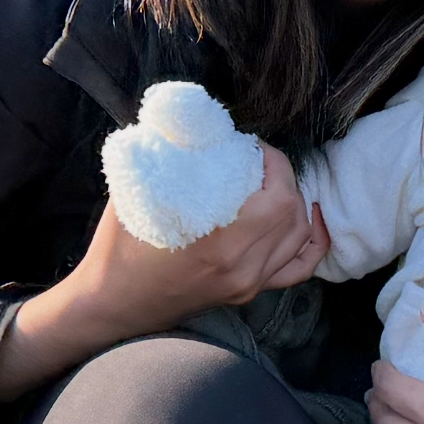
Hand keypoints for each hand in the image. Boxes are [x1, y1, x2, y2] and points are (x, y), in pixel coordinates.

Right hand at [0, 146, 328, 405]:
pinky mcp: (248, 292)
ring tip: (274, 182)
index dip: (275, 164)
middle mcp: (242, 268)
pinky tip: (310, 218)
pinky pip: (298, 269)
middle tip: (259, 161)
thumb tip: (191, 120)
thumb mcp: (140, 196)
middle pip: (293, 213)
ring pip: (300, 237)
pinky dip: (311, 241)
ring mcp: (248, 284)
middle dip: (283, 177)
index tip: (253, 149)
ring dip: (295, 202)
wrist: (113, 303)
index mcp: (220, 245)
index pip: (279, 197)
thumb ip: (170, 158)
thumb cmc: (120, 248)